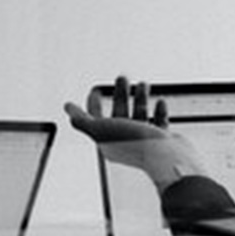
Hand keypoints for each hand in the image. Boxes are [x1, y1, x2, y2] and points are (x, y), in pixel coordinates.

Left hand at [65, 76, 206, 193]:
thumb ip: (82, 120)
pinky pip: (159, 123)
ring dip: (140, 98)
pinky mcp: (162, 141)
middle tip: (122, 78)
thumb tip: (67, 108)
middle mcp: (126, 141)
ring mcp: (145, 141)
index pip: (96, 119)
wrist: (167, 158)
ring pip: (140, 115)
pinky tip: (160, 102)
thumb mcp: (100, 130)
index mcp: (108, 140)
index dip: (93, 104)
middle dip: (120, 94)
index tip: (95, 90)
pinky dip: (159, 111)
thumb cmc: (135, 145)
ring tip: (143, 84)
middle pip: (119, 113)